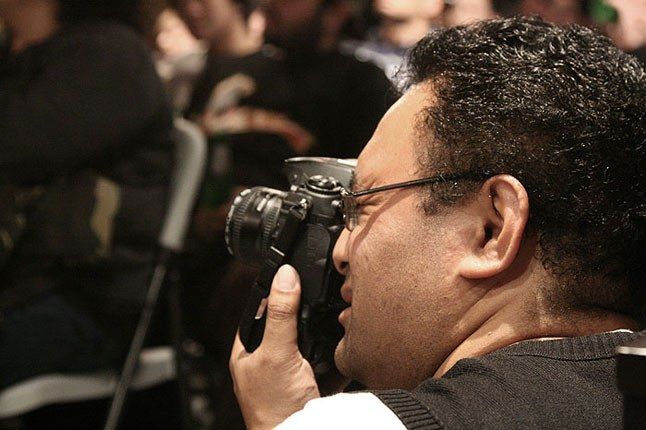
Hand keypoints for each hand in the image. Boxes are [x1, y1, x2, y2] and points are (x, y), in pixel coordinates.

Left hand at [230, 265, 319, 429]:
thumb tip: (284, 276)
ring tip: (331, 317)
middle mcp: (267, 357)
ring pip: (308, 335)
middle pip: (288, 320)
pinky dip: (333, 346)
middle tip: (319, 295)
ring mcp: (290, 368)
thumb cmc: (275, 408)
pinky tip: (339, 340)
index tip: (295, 272)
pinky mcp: (311, 378)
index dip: (277, 289)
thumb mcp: (277, 353)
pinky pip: (324, 353)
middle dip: (304, 310)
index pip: (261, 307)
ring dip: (321, 327)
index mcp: (248, 349)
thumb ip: (281, 316)